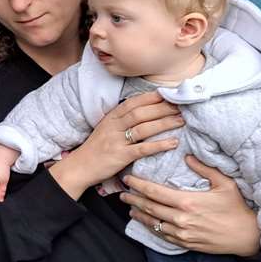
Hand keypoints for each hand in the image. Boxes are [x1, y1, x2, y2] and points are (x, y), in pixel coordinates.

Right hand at [48, 92, 183, 200]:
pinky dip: (159, 145)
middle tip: (181, 106)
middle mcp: (113, 126)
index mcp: (111, 118)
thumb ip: (122, 120)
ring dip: (164, 123)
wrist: (79, 167)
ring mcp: (116, 141)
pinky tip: (173, 143)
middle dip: (162, 108)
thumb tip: (145, 112)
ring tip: (181, 121)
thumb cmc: (96, 148)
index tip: (168, 94)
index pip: (133, 103)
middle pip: (141, 113)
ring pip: (143, 128)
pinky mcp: (120, 156)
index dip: (151, 97)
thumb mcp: (106, 129)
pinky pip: (142, 149)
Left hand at [119, 155, 260, 256]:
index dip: (138, 185)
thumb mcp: (224, 184)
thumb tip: (187, 156)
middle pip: (149, 207)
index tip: (128, 179)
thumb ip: (205, 168)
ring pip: (152, 222)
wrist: (247, 236)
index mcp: (187, 202)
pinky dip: (150, 227)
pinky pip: (162, 234)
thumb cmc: (237, 208)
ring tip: (129, 207)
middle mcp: (180, 218)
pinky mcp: (185, 243)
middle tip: (122, 193)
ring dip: (138, 214)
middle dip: (133, 199)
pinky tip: (145, 222)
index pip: (154, 192)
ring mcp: (181, 233)